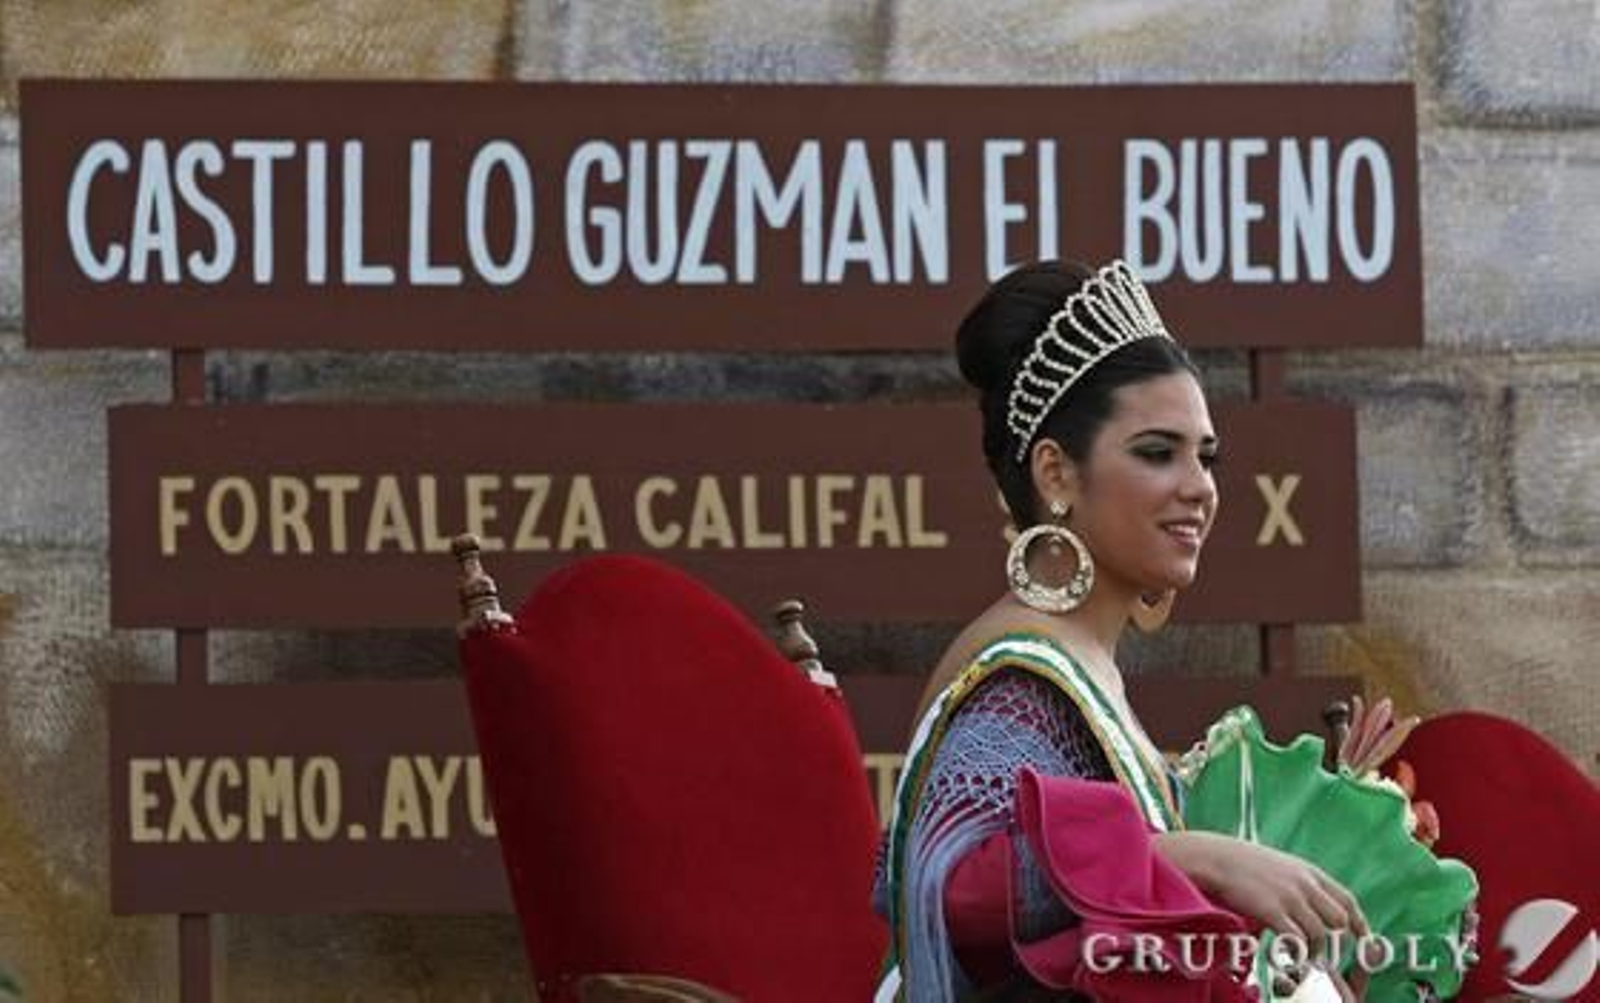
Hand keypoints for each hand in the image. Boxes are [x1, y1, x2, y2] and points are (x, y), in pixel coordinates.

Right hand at [1155, 831, 1368, 952]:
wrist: (1213, 857)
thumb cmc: (1241, 863)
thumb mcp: (1279, 866)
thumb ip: (1299, 883)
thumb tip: (1311, 905)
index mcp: (1309, 872)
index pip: (1347, 900)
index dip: (1358, 923)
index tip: (1361, 940)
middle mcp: (1305, 884)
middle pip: (1338, 919)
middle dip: (1334, 940)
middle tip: (1320, 952)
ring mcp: (1289, 897)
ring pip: (1320, 934)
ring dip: (1313, 951)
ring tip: (1299, 956)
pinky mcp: (1272, 910)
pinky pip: (1296, 939)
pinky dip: (1295, 952)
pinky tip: (1285, 954)